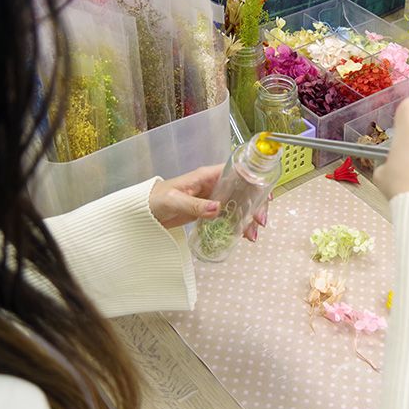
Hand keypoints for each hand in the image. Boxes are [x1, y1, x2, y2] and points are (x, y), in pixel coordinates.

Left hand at [149, 167, 270, 240]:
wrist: (142, 213)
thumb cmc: (154, 200)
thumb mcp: (174, 201)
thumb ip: (195, 205)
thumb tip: (217, 209)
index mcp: (208, 176)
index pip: (237, 172)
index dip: (254, 180)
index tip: (266, 194)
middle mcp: (214, 185)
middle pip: (243, 191)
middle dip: (255, 205)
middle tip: (260, 222)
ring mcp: (213, 199)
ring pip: (239, 205)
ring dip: (248, 218)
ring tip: (252, 235)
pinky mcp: (209, 212)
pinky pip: (230, 216)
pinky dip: (238, 225)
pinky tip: (243, 236)